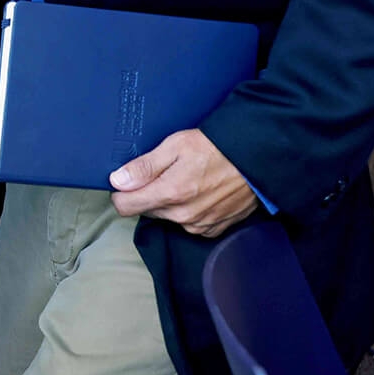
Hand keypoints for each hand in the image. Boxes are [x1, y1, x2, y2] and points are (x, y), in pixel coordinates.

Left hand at [110, 129, 259, 236]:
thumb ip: (144, 167)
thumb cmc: (217, 148)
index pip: (125, 206)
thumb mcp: (175, 146)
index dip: (121, 193)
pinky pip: (189, 223)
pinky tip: (200, 191)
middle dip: (148, 193)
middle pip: (146, 210)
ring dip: (170, 202)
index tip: (125, 182)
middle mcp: (184, 215)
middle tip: (164, 172)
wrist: (256, 158)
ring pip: (168, 217)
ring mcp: (200, 225)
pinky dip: (189, 210)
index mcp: (170, 194)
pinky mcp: (214, 228)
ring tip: (187, 178)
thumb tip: (117, 181)